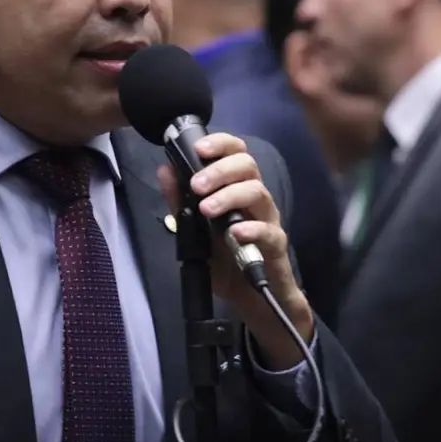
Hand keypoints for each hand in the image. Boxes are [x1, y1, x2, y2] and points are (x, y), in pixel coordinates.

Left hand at [156, 132, 314, 368]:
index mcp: (236, 188)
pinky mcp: (275, 246)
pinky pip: (269, 231)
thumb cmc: (225, 259)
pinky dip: (251, 229)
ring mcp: (268, 220)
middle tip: (196, 185)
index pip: (235, 153)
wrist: (250, 297)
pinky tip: (235, 234)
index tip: (199, 148)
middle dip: (220, 170)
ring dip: (230, 196)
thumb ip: (180, 201)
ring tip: (207, 209)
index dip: (220, 144)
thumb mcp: (195, 230)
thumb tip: (165, 170)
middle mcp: (255, 198)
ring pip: (258, 192)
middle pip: (248, 165)